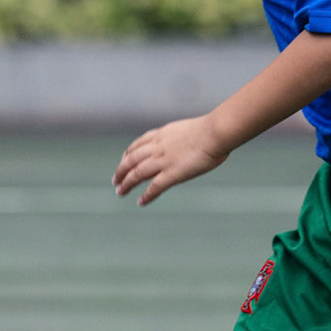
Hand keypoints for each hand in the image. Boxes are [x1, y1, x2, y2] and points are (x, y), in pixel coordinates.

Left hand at [113, 114, 228, 205]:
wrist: (215, 133)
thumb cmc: (213, 130)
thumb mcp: (192, 129)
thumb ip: (186, 137)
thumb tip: (195, 141)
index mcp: (163, 134)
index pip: (138, 144)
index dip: (128, 153)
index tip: (123, 160)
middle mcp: (158, 147)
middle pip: (132, 159)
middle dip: (121, 170)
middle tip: (115, 180)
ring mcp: (163, 160)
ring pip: (137, 173)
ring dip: (127, 183)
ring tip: (120, 192)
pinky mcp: (172, 174)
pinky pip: (154, 187)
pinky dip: (146, 195)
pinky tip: (140, 202)